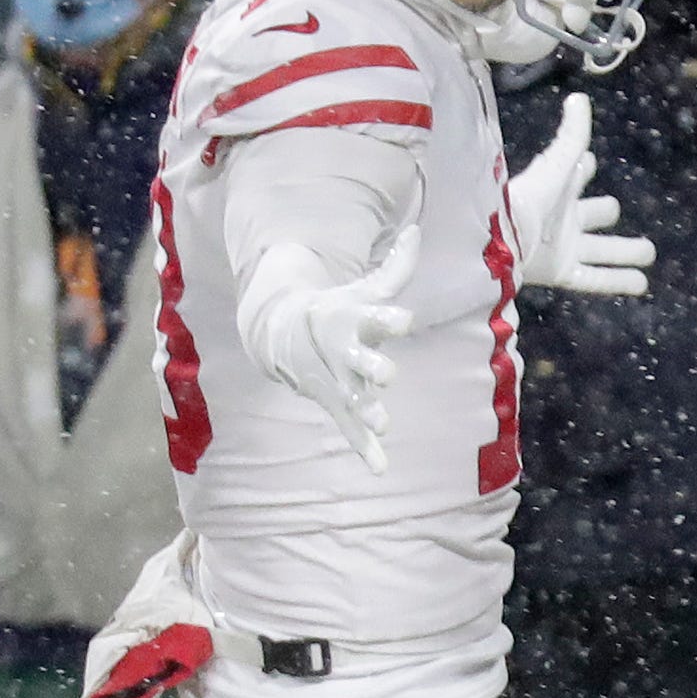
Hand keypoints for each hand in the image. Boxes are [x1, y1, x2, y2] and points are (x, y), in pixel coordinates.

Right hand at [241, 236, 414, 472]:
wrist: (280, 329)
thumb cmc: (337, 307)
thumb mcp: (365, 287)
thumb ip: (395, 266)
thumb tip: (416, 230)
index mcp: (351, 319)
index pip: (372, 317)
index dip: (388, 318)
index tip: (404, 319)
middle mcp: (342, 351)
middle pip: (356, 359)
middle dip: (370, 366)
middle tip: (386, 374)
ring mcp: (335, 378)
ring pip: (351, 396)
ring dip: (365, 411)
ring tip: (383, 425)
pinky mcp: (332, 400)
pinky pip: (347, 427)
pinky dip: (363, 447)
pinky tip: (381, 467)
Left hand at [507, 91, 654, 297]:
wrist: (502, 239)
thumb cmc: (529, 198)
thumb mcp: (556, 165)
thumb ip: (572, 136)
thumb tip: (580, 98)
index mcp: (561, 189)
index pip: (577, 174)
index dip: (583, 167)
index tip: (588, 162)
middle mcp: (564, 218)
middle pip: (596, 214)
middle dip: (608, 212)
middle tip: (615, 213)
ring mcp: (565, 248)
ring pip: (604, 250)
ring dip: (626, 252)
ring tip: (648, 253)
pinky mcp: (563, 273)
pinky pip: (596, 279)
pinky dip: (619, 281)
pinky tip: (642, 284)